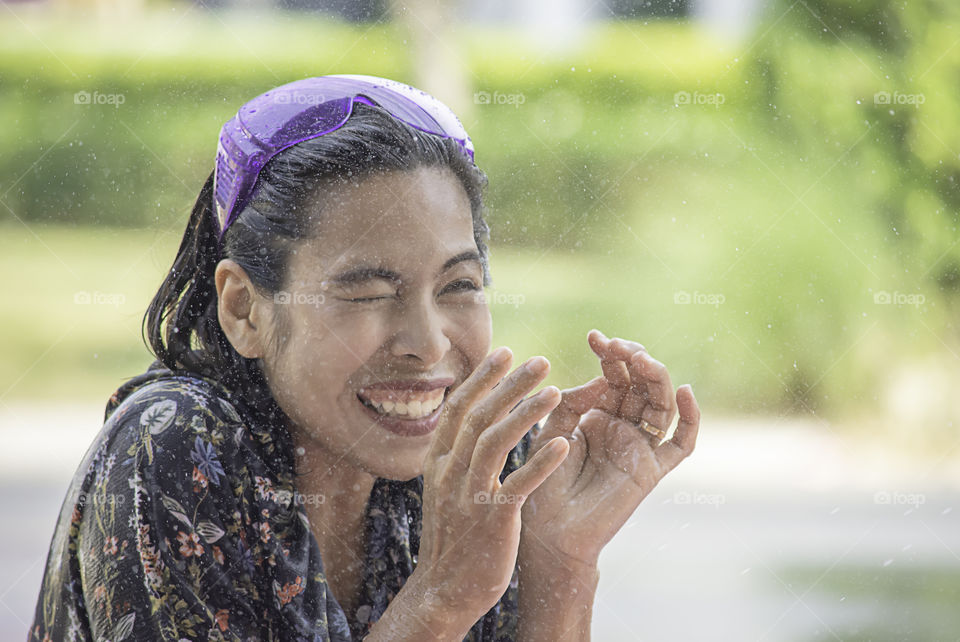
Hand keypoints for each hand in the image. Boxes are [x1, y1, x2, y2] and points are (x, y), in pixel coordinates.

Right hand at [410, 347, 568, 626]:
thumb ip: (458, 454)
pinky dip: (540, 462)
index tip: (506, 352)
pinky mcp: (491, 519)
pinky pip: (517, 484)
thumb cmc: (453, 534)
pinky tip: (563, 443)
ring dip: (526, 413)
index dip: (482, 378)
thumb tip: (476, 418)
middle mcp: (449, 471)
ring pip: (494, 441)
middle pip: (479, 416)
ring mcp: (468, 494)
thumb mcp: (446, 487)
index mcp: (438, 461)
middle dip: (509, 384)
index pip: (458, 407)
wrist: (443, 589)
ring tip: (555, 390)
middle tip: (540, 361)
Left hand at [520, 330, 700, 569]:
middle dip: (633, 360)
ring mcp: (640, 447)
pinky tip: (686, 392)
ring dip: (657, 379)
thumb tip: (601, 380)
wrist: (547, 532)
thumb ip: (573, 402)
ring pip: (661, 405)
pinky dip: (690, 418)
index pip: (613, 376)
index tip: (596, 337)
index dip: (610, 355)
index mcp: (598, 414)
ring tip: (641, 360)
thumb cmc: (542, 482)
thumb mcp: (551, 431)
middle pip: (641, 385)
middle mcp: (622, 426)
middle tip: (618, 347)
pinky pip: (681, 444)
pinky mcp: (653, 470)